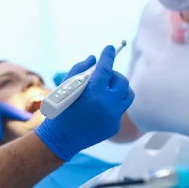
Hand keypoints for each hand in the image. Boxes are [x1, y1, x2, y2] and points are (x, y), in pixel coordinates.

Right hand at [35, 46, 134, 160]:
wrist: (61, 139)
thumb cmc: (60, 110)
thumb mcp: (65, 86)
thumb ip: (80, 69)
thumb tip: (94, 58)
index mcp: (94, 93)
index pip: (106, 68)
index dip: (108, 56)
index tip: (110, 48)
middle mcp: (108, 105)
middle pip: (122, 81)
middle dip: (113, 74)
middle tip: (103, 75)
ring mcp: (113, 117)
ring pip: (128, 94)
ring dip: (119, 88)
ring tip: (107, 88)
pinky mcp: (114, 126)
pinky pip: (120, 109)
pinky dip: (112, 103)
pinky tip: (100, 105)